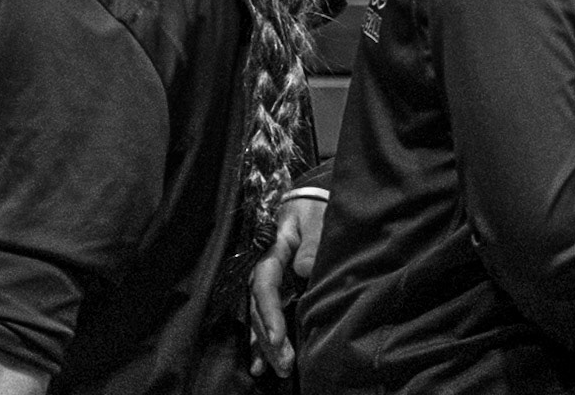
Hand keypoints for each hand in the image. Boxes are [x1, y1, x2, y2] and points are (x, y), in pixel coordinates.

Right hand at [249, 196, 326, 378]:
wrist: (308, 203)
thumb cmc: (313, 209)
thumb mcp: (315, 217)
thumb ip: (312, 242)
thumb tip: (305, 269)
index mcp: (272, 251)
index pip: (265, 285)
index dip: (270, 313)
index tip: (279, 338)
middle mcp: (264, 269)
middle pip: (259, 308)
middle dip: (269, 339)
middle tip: (284, 365)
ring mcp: (268, 282)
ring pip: (259, 317)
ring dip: (266, 345)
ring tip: (275, 371)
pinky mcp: (276, 290)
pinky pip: (264, 317)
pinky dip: (263, 341)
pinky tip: (262, 365)